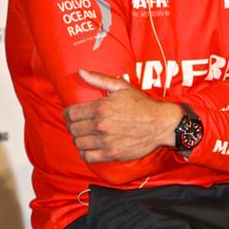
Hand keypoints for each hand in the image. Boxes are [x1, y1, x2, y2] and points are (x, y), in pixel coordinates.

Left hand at [64, 70, 182, 162]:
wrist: (160, 124)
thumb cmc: (141, 104)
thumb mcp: (121, 86)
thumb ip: (99, 79)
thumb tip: (80, 71)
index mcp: (100, 108)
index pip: (71, 114)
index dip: (68, 114)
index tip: (71, 115)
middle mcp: (101, 125)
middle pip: (73, 129)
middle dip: (72, 126)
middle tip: (78, 125)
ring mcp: (106, 141)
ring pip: (78, 143)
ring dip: (78, 139)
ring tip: (84, 136)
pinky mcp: (112, 154)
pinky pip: (88, 157)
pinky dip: (85, 153)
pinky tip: (89, 148)